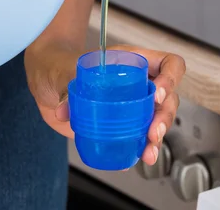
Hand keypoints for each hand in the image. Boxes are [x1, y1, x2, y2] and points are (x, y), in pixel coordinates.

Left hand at [25, 43, 184, 165]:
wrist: (49, 83)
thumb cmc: (61, 66)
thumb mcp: (64, 70)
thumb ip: (67, 85)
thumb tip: (65, 110)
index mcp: (133, 62)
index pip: (168, 63)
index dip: (171, 77)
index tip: (158, 93)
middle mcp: (139, 83)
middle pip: (169, 97)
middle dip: (164, 116)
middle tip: (153, 131)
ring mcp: (134, 105)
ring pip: (159, 119)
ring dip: (157, 137)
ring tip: (148, 152)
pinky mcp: (123, 124)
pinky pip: (141, 135)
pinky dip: (142, 148)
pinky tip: (136, 158)